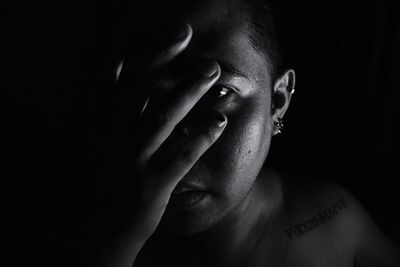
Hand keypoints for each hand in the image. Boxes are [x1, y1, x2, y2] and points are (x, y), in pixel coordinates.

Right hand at [99, 23, 226, 266]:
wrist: (92, 229)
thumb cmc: (96, 177)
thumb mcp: (89, 139)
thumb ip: (104, 106)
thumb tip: (118, 69)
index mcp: (94, 124)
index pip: (113, 77)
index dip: (140, 50)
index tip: (164, 32)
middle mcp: (111, 138)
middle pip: (140, 90)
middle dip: (164, 58)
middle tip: (187, 34)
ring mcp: (132, 162)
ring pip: (164, 118)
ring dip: (190, 91)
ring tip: (213, 71)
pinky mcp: (152, 186)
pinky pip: (182, 156)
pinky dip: (203, 136)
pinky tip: (221, 120)